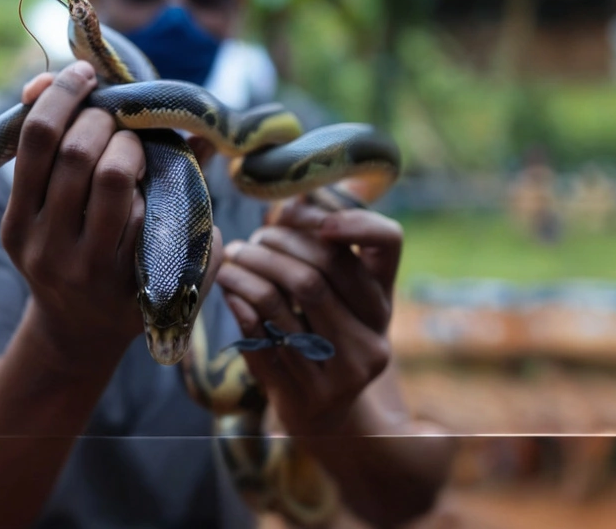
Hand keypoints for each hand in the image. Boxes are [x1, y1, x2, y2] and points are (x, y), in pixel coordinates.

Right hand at [0, 61, 147, 359]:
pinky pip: (159, 220)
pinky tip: (167, 191)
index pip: (36, 139)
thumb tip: (89, 73)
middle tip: (116, 122)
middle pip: (82, 156)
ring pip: (119, 184)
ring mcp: (92, 272)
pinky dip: (172, 193)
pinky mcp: (135, 289)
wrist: (77, 334)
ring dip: (136, 150)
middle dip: (107, 123)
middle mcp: (49, 249)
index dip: (64, 95)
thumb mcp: (45, 209)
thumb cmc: (66, 250)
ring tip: (138, 151)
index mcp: (19, 224)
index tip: (84, 75)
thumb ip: (59, 146)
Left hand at [217, 195, 402, 435]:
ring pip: (282, 300)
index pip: (387, 242)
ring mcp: (341, 370)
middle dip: (274, 245)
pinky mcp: (306, 394)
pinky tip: (229, 289)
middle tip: (251, 239)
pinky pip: (261, 335)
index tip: (313, 216)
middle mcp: (373, 335)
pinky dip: (239, 304)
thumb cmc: (325, 334)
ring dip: (247, 270)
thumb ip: (321, 250)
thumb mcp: (339, 297)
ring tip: (231, 258)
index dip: (353, 220)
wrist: (328, 415)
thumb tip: (288, 200)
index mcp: (384, 297)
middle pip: (317, 272)